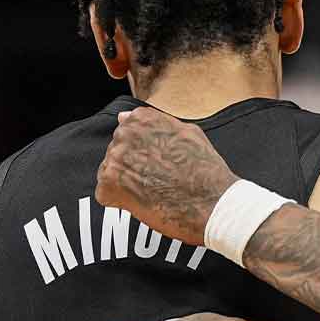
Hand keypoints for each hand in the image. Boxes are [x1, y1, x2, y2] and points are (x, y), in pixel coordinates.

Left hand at [95, 107, 240, 244]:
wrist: (212, 202)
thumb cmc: (205, 170)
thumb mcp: (188, 132)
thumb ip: (154, 123)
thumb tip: (124, 117)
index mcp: (140, 120)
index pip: (128, 135)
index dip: (145, 155)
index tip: (161, 165)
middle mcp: (123, 135)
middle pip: (119, 154)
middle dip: (134, 169)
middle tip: (160, 182)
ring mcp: (113, 159)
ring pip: (112, 174)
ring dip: (128, 185)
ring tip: (155, 193)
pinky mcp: (108, 186)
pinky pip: (107, 195)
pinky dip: (123, 203)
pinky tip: (145, 204)